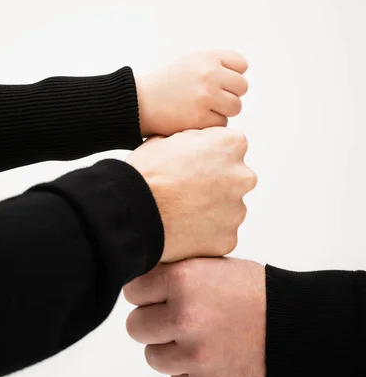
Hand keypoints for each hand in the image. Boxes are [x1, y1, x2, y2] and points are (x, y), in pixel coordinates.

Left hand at [124, 257, 265, 376]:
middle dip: (152, 322)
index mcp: (183, 279)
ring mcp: (194, 354)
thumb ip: (175, 274)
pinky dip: (189, 371)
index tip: (157, 296)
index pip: (133, 291)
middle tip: (174, 318)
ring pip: (153, 356)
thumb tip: (139, 286)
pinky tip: (211, 354)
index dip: (146, 294)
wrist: (293, 323)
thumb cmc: (253, 290)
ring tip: (195, 337)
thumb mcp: (212, 264)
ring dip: (169, 349)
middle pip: (136, 326)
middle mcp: (184, 315)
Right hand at [126, 128, 256, 261]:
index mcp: (231, 145)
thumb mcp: (168, 137)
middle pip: (234, 178)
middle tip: (186, 189)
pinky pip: (219, 234)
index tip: (192, 163)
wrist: (134, 210)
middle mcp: (242, 176)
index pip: (230, 146)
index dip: (208, 154)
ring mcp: (237, 210)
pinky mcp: (228, 238)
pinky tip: (182, 228)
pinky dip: (205, 233)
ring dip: (211, 209)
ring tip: (181, 210)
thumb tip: (195, 144)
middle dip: (215, 183)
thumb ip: (193, 139)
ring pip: (228, 208)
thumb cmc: (147, 173)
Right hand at [136, 50, 247, 136]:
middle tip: (211, 99)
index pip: (241, 65)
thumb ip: (216, 64)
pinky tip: (195, 118)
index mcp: (207, 57)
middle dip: (230, 94)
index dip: (232, 76)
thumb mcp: (190, 62)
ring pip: (235, 107)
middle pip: (242, 87)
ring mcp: (205, 96)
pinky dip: (211, 124)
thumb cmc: (167, 83)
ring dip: (223, 111)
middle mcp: (209, 74)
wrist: (141, 102)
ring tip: (204, 109)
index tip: (220, 82)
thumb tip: (242, 75)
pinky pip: (222, 123)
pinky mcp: (200, 118)